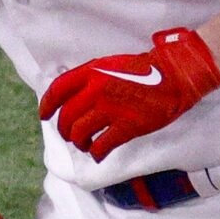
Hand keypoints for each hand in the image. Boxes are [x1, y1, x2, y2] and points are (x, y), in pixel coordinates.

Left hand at [38, 27, 219, 159]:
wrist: (175, 74)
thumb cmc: (145, 70)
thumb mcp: (111, 64)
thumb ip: (91, 79)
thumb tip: (74, 98)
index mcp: (91, 72)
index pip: (57, 91)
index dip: (46, 106)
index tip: (44, 116)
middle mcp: (96, 90)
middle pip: (66, 117)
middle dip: (65, 131)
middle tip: (71, 136)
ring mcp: (111, 109)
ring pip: (80, 134)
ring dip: (80, 143)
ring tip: (86, 145)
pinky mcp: (127, 126)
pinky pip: (101, 146)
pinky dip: (97, 153)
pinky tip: (99, 154)